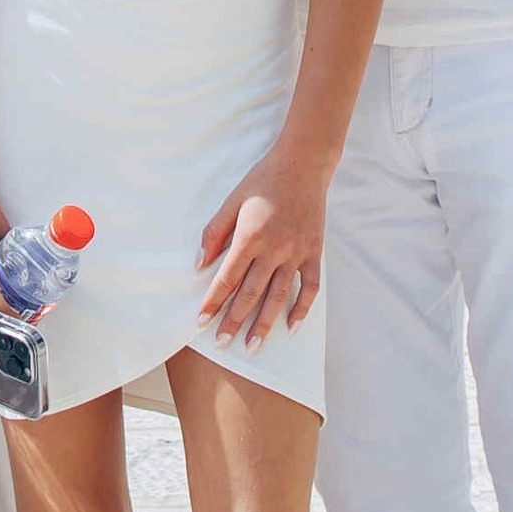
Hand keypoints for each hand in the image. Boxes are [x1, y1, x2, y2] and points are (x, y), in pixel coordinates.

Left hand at [197, 143, 326, 345]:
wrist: (303, 164)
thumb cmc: (262, 181)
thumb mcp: (231, 201)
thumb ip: (214, 233)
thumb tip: (199, 265)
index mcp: (250, 236)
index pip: (227, 278)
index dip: (213, 302)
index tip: (201, 321)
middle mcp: (274, 249)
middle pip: (250, 294)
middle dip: (234, 322)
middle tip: (222, 345)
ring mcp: (297, 253)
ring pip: (278, 297)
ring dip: (265, 324)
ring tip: (252, 347)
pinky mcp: (313, 253)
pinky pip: (309, 287)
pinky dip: (301, 308)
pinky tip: (291, 326)